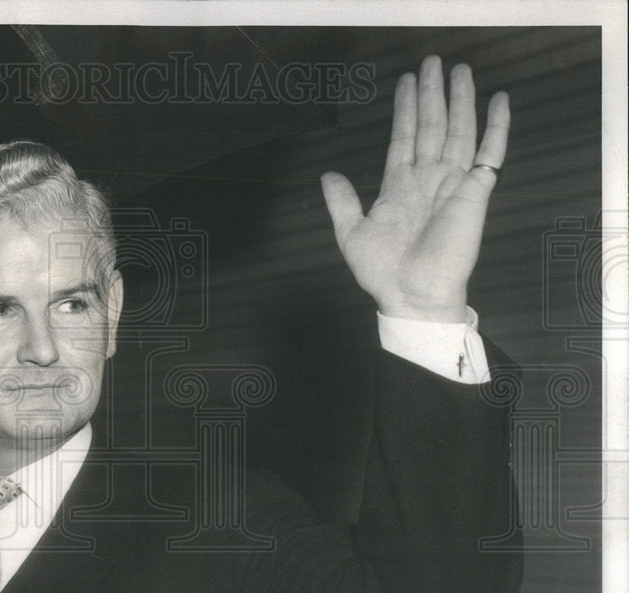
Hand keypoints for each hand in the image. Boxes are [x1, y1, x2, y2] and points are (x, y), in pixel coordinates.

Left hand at [321, 55, 509, 321]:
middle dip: (431, 94)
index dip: (405, 109)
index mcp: (399, 187)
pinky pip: (489, 155)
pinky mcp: (474, 194)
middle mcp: (427, 180)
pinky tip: (499, 102)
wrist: (411, 296)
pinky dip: (497, 128)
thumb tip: (327, 174)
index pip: (403, 137)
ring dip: (460, 100)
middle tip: (432, 62)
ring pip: (458, 131)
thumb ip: (342, 202)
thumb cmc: (384, 272)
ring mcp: (452, 184)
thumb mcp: (351, 234)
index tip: (407, 82)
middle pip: (431, 126)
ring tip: (459, 70)